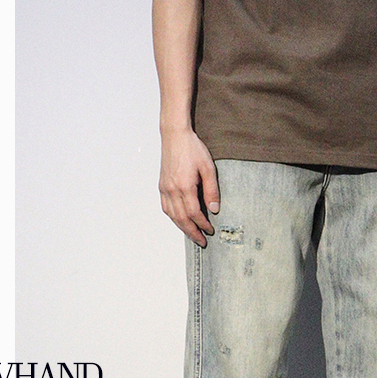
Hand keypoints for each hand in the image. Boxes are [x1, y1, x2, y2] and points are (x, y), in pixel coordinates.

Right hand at [159, 128, 219, 246]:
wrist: (175, 136)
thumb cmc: (192, 148)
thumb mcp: (208, 168)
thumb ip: (212, 190)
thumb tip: (214, 209)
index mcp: (185, 186)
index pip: (194, 213)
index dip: (203, 225)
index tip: (210, 231)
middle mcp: (172, 190)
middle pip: (182, 219)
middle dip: (192, 232)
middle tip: (201, 241)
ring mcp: (165, 188)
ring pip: (173, 216)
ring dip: (182, 228)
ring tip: (192, 234)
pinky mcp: (162, 186)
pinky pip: (166, 208)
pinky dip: (173, 218)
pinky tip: (180, 221)